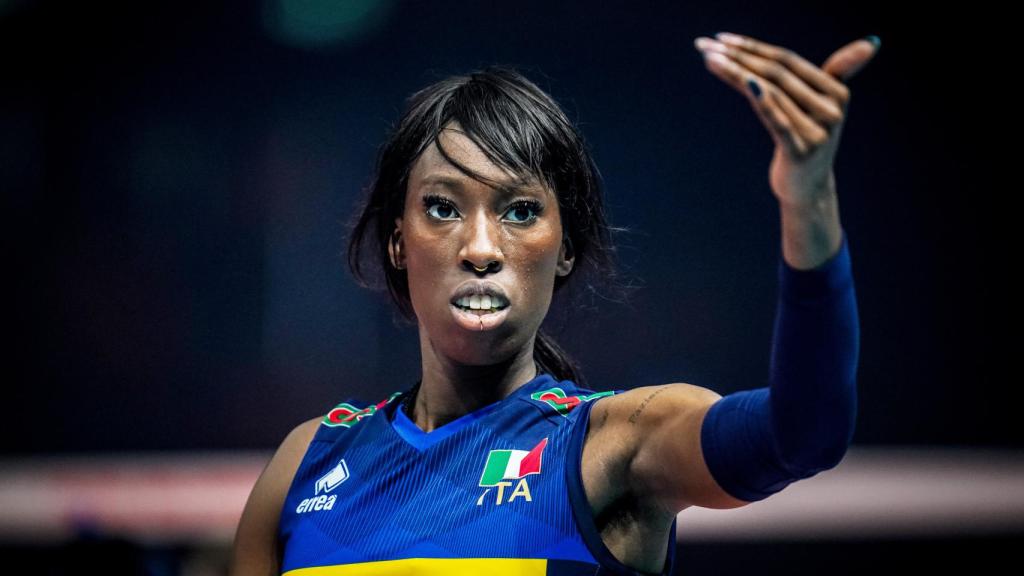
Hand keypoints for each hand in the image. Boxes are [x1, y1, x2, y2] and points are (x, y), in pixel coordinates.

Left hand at [694, 32, 879, 207]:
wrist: (808, 189)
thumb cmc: (808, 141)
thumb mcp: (820, 105)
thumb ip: (836, 71)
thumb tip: (872, 42)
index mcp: (838, 92)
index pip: (788, 61)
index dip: (754, 47)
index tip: (722, 38)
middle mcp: (832, 109)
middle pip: (777, 73)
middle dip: (739, 57)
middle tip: (706, 46)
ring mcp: (818, 132)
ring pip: (771, 93)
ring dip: (736, 73)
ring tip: (709, 60)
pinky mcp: (800, 152)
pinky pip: (776, 120)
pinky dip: (761, 99)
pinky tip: (744, 81)